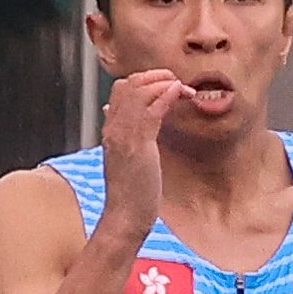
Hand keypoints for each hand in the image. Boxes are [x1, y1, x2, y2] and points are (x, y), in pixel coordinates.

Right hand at [98, 70, 183, 244]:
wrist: (124, 217)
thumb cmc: (131, 193)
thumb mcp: (125, 159)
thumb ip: (125, 138)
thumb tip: (122, 123)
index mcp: (110, 130)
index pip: (121, 89)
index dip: (144, 81)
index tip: (165, 87)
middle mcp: (113, 127)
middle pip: (129, 83)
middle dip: (155, 76)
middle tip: (176, 82)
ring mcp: (123, 134)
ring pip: (139, 91)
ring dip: (164, 82)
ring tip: (182, 87)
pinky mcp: (138, 144)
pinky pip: (152, 108)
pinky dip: (168, 94)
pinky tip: (181, 93)